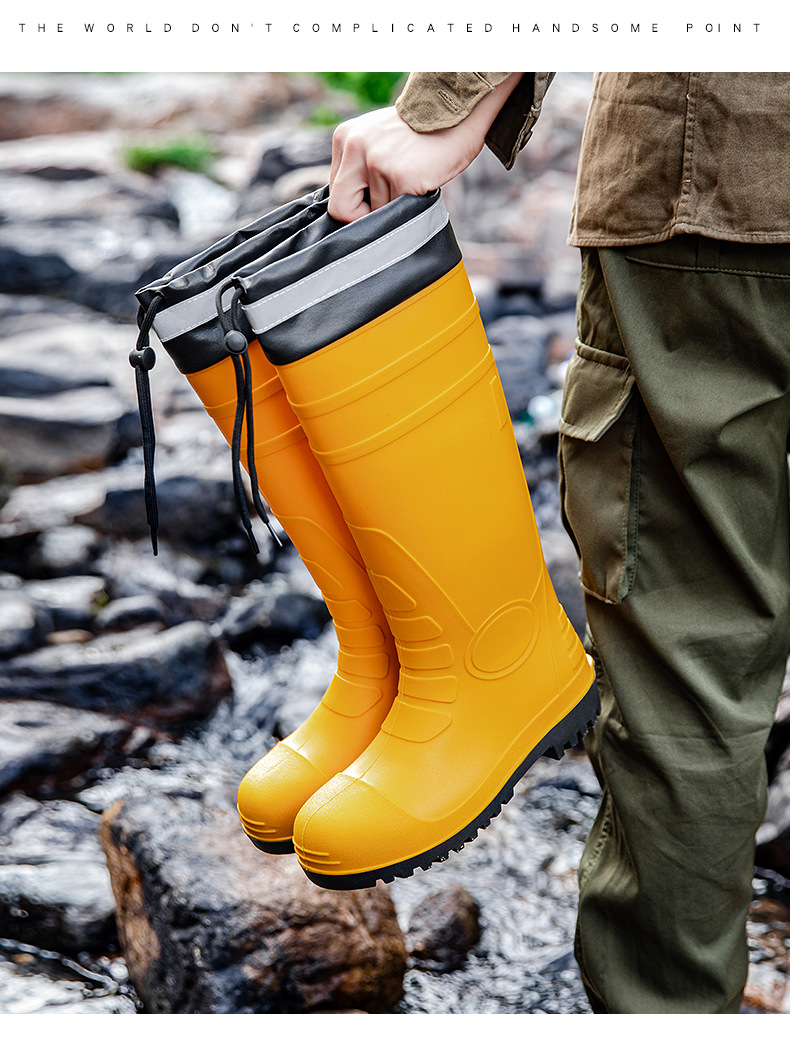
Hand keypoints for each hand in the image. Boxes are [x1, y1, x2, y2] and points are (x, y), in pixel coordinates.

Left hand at [328, 74, 520, 222]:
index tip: (374, 199)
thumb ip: (358, 168)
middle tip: (386, 206)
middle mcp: (355, 146)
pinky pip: (396, 213)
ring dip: (394, 207)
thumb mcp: (377, 140)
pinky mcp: (400, 176)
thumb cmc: (419, 134)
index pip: (334, 193)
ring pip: (373, 214)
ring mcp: (377, 161)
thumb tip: (349, 210)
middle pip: (341, 210)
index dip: (354, 204)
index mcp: (344, 137)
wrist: (457, 112)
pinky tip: (422, 182)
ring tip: (412, 181)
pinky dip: (411, 207)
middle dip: (363, 217)